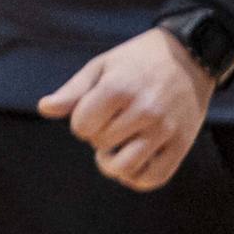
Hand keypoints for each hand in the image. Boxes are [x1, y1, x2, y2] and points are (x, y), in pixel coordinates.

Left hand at [37, 27, 216, 191]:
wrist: (190, 55)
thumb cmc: (138, 60)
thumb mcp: (103, 65)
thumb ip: (73, 91)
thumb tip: (43, 108)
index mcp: (119, 87)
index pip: (81, 127)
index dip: (82, 120)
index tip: (95, 108)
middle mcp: (144, 110)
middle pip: (101, 146)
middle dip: (99, 136)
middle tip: (112, 120)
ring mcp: (164, 129)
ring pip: (125, 169)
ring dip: (113, 162)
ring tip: (118, 145)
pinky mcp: (181, 145)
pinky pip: (152, 179)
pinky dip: (136, 177)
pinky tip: (134, 159)